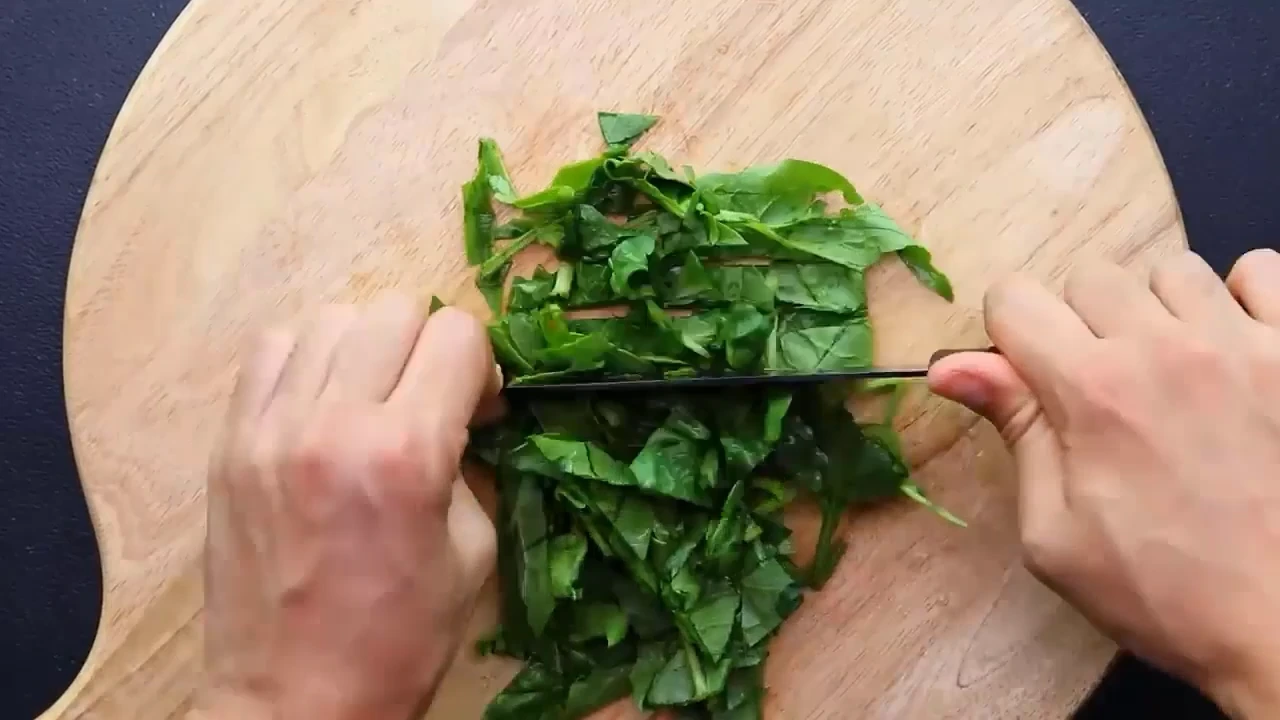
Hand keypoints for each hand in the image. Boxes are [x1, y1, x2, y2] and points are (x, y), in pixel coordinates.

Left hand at [192, 295, 499, 719]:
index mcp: (406, 453)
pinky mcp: (231, 442)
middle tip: (430, 400)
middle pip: (395, 308)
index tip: (477, 408)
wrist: (295, 697)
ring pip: (332, 318)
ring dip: (368, 346)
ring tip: (372, 398)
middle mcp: (334, 422)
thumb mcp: (472, 551)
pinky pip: (271, 350)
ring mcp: (271, 428)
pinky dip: (307, 359)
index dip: (481, 367)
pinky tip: (322, 404)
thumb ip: (467, 462)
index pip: (457, 334)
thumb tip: (460, 409)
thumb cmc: (398, 639)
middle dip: (429, 346)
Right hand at [929, 250, 1279, 718]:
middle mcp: (1165, 350)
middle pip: (1090, 277)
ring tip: (1172, 372)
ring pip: (1172, 270)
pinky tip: (1232, 351)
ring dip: (1158, 311)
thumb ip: (1015, 431)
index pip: (1016, 298)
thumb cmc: (1166, 594)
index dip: (1009, 335)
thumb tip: (951, 366)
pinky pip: (1261, 270)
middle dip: (1081, 323)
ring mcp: (1243, 344)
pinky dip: (1241, 298)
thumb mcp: (1056, 534)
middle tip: (1102, 391)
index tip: (1027, 374)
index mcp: (1092, 392)